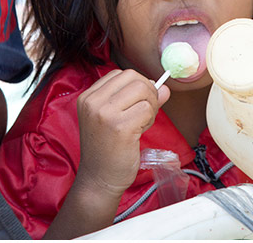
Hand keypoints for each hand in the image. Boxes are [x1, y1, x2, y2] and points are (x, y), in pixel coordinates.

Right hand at [76, 69, 169, 199]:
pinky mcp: (120, 127)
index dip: (137, 84)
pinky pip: (147, 109)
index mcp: (88, 97)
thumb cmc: (107, 149)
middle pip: (133, 77)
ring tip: (143, 122)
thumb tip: (164, 87)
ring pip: (143, 90)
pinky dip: (150, 118)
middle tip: (146, 111)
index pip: (120, 73)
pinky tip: (141, 131)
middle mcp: (93, 102)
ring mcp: (105, 114)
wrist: (98, 179)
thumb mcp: (117, 118)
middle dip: (148, 91)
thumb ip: (139, 99)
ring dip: (150, 105)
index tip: (140, 99)